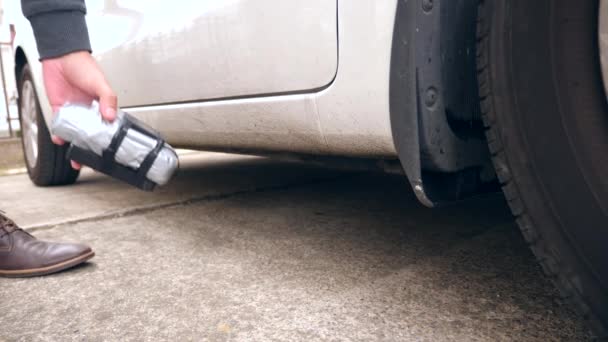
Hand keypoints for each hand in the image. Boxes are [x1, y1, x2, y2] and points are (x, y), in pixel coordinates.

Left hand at [42, 51, 116, 169]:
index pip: (108, 127)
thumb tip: (110, 117)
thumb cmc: (84, 67)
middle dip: (91, 149)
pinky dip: (59, 134)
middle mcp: (89, 111)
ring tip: (76, 160)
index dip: (108, 140)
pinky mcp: (60, 109)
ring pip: (76, 133)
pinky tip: (60, 140)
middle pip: (91, 134)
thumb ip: (108, 99)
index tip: (109, 153)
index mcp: (103, 107)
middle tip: (92, 163)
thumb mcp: (101, 83)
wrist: (61, 56)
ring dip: (75, 146)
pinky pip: (60, 125)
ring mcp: (74, 111)